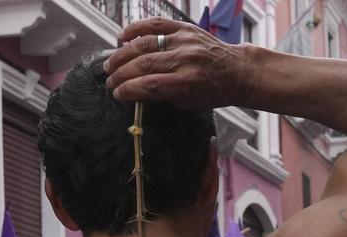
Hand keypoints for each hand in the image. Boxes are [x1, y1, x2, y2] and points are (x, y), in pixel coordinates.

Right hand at [104, 18, 243, 109]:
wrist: (236, 70)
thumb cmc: (213, 91)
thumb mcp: (189, 103)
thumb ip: (162, 96)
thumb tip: (135, 91)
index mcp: (188, 82)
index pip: (150, 85)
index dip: (129, 90)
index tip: (117, 94)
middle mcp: (186, 59)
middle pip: (144, 64)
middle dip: (121, 74)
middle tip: (109, 81)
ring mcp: (185, 40)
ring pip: (145, 44)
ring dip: (122, 54)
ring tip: (110, 65)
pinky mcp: (185, 27)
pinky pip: (156, 23)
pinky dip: (136, 28)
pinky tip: (122, 37)